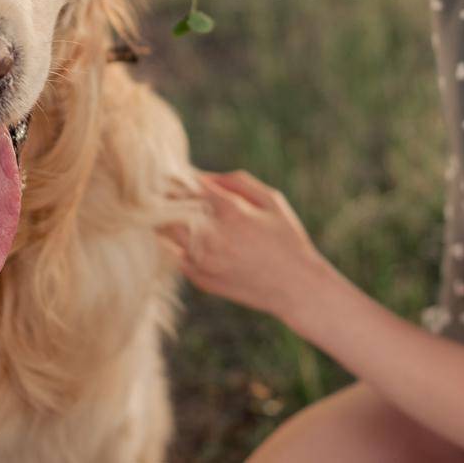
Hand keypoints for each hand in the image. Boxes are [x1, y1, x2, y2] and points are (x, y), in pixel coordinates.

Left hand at [159, 170, 336, 323]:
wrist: (296, 287)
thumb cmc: (287, 239)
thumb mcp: (272, 200)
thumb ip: (237, 182)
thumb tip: (203, 176)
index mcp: (231, 212)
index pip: (188, 186)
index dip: (180, 179)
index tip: (177, 175)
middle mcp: (213, 237)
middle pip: (170, 209)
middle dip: (168, 199)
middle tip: (168, 194)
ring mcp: (204, 260)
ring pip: (167, 233)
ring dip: (169, 221)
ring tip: (178, 216)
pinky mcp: (201, 279)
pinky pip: (176, 255)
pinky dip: (178, 245)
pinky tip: (192, 240)